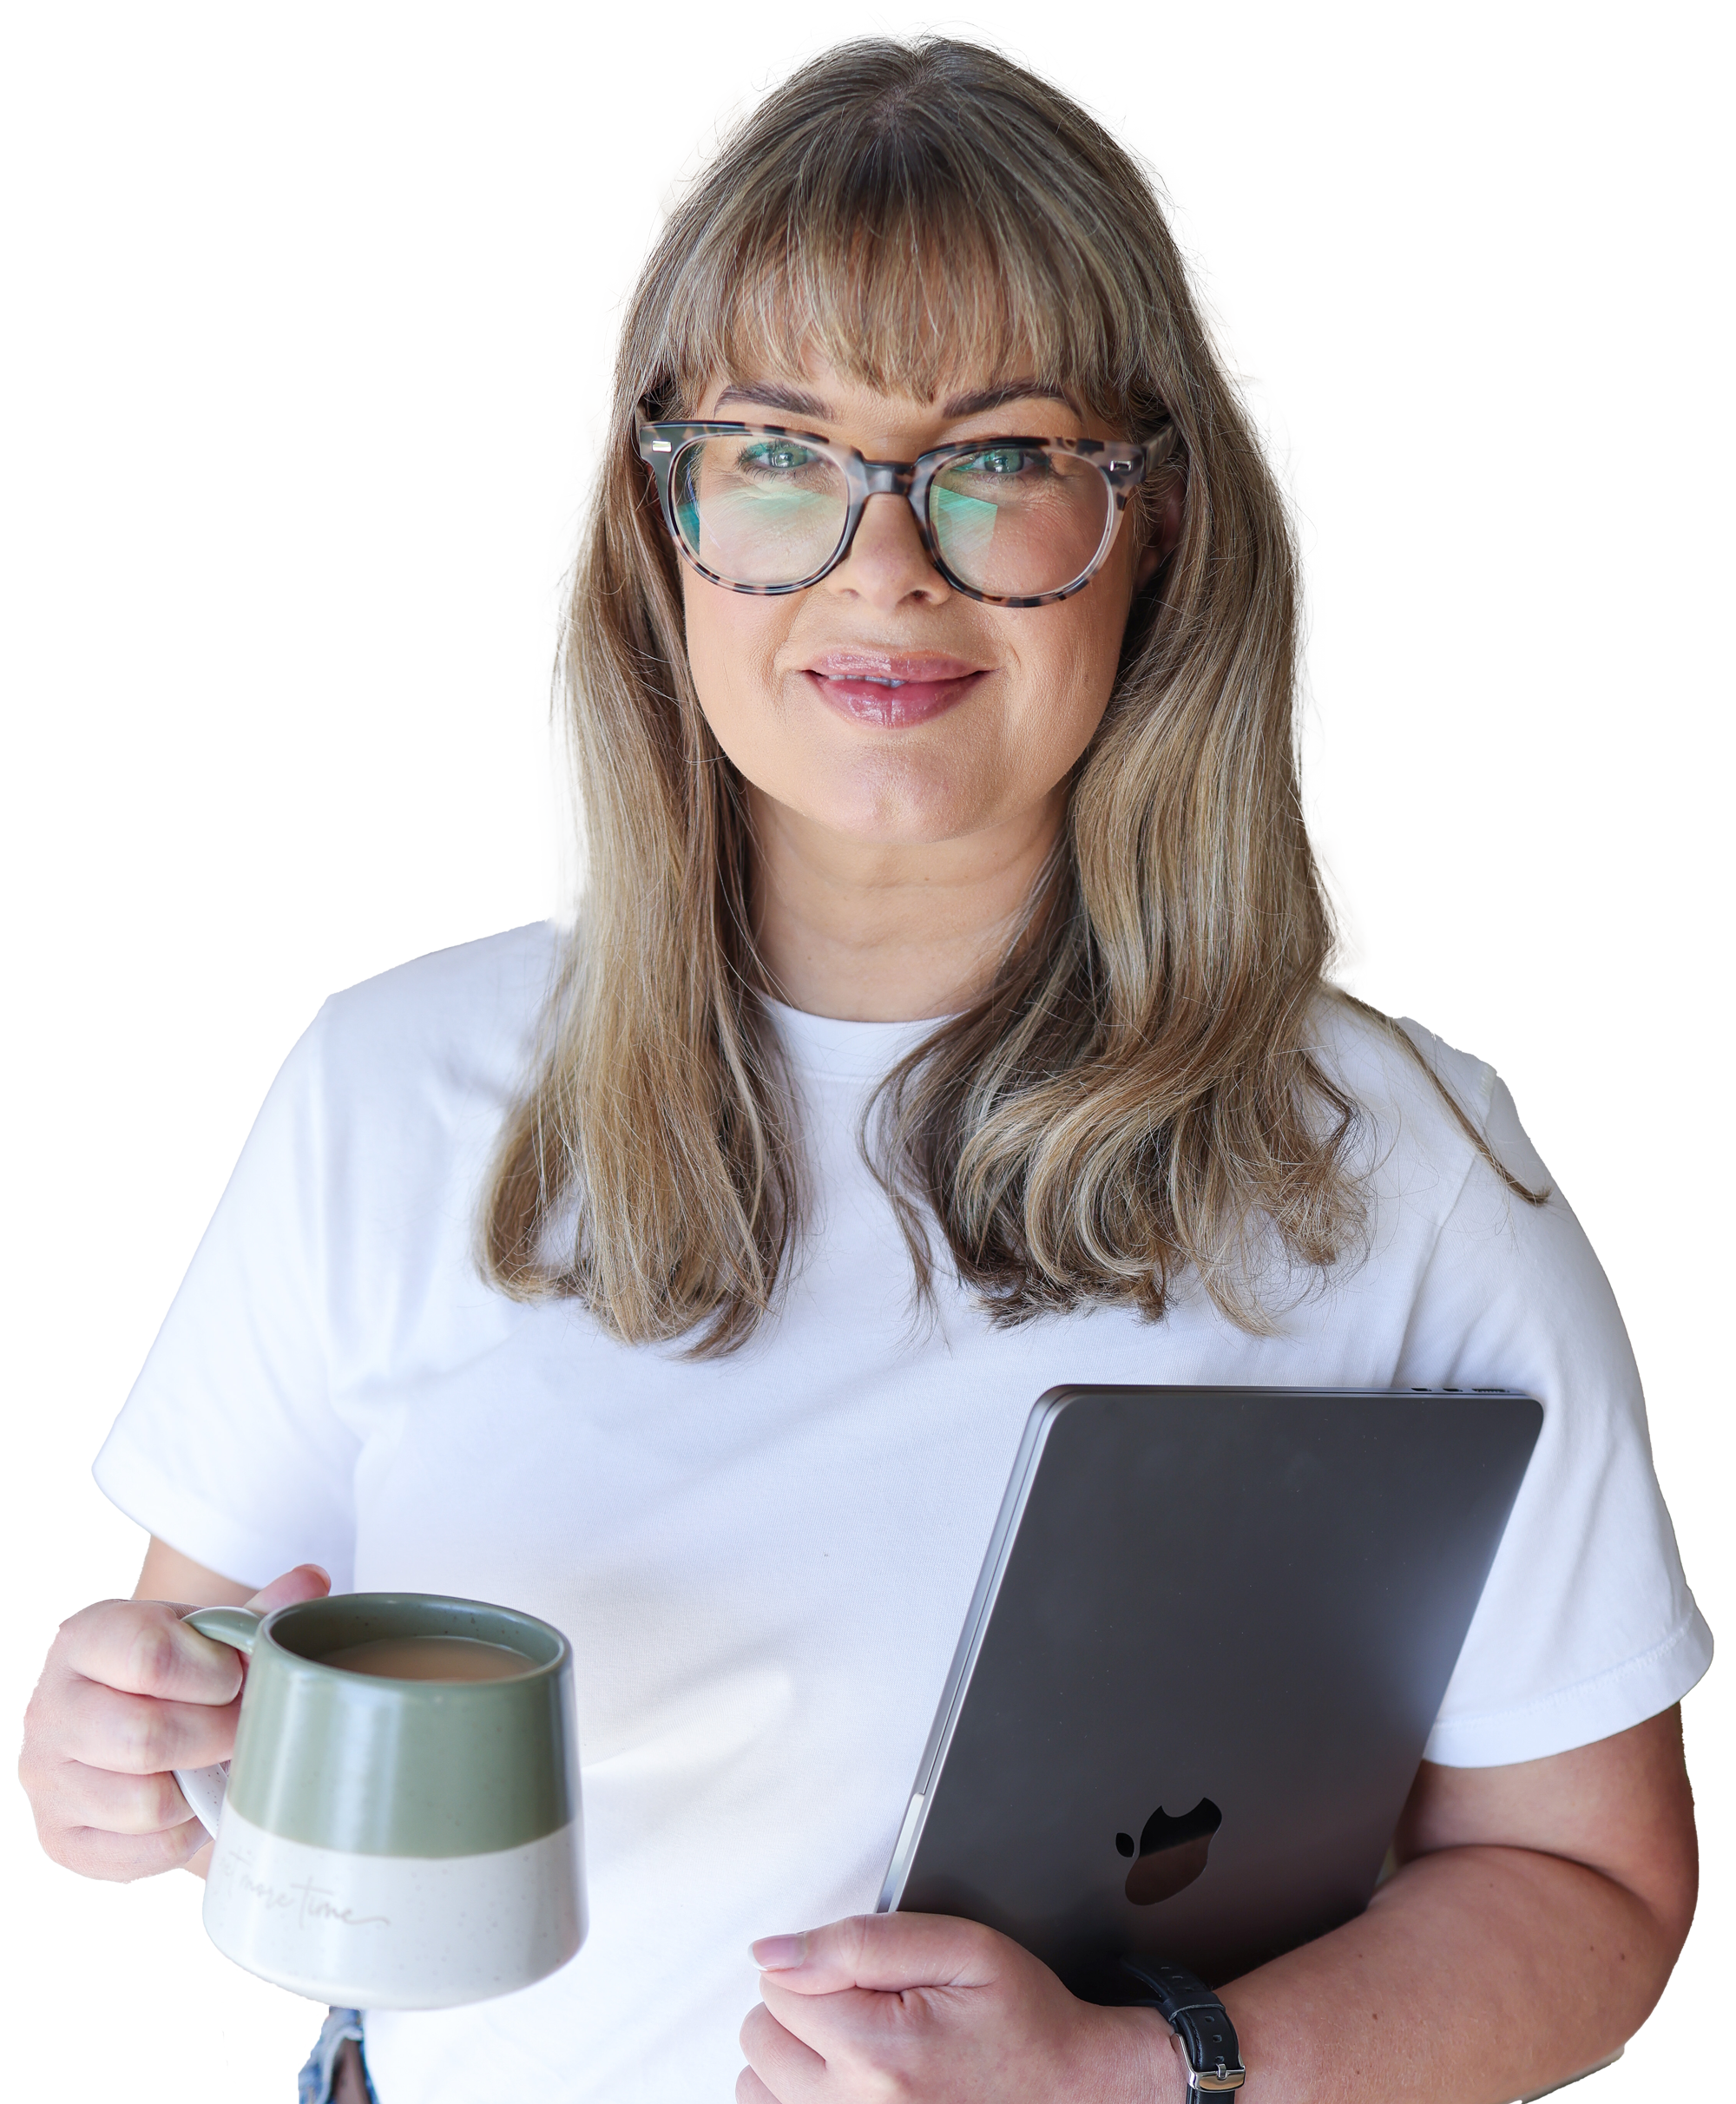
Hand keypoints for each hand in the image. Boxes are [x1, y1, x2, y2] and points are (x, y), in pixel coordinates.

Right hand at [19, 1564, 330, 1880]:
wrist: (109, 1715)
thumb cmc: (163, 1670)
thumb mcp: (197, 1630)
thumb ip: (250, 1615)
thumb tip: (312, 1582)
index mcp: (84, 1641)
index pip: (147, 1655)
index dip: (211, 1671)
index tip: (235, 1676)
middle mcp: (51, 1711)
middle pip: (147, 1737)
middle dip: (216, 1734)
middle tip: (241, 1726)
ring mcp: (49, 1782)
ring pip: (145, 1803)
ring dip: (200, 1786)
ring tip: (215, 1762)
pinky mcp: (63, 1840)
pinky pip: (144, 1851)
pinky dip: (185, 1831)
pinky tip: (190, 1798)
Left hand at [737, 1911, 1183, 2102]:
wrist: (1073, 2094)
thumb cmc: (1026, 2023)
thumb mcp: (961, 1948)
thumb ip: (859, 1941)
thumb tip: (773, 1951)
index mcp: (879, 2050)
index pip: (779, 1984)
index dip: (824, 1964)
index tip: (872, 1978)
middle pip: (761, 2036)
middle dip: (805, 2006)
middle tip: (868, 2008)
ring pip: (758, 2085)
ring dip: (796, 2057)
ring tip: (858, 2048)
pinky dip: (800, 2095)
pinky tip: (846, 2082)